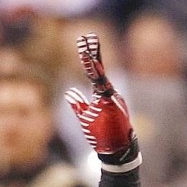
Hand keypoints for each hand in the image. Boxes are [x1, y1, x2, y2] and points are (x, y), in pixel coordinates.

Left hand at [65, 32, 139, 168]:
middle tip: (88, 36)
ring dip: (94, 62)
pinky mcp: (113, 107)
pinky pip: (104, 90)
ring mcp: (112, 99)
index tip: (84, 41)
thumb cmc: (103, 134)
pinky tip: (93, 66)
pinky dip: (99, 78)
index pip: (95, 72)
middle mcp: (108, 93)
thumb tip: (70, 92)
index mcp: (102, 94)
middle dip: (93, 53)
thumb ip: (78, 104)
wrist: (117, 150)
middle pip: (99, 69)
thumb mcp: (86, 117)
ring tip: (88, 46)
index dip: (89, 57)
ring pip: (101, 77)